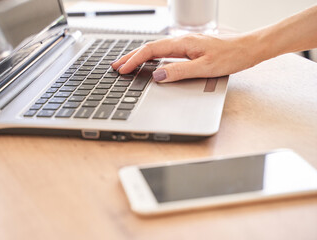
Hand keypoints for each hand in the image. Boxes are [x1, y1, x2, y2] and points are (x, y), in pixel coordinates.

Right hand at [111, 33, 259, 82]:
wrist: (249, 49)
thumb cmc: (231, 57)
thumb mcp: (205, 68)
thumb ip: (180, 71)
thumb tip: (158, 76)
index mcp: (182, 44)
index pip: (151, 51)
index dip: (134, 60)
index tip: (122, 69)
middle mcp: (181, 41)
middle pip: (149, 47)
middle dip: (131, 56)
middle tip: (116, 65)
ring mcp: (185, 45)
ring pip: (156, 49)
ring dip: (140, 57)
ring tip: (127, 64)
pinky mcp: (190, 49)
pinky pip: (165, 52)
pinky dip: (152, 58)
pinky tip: (150, 63)